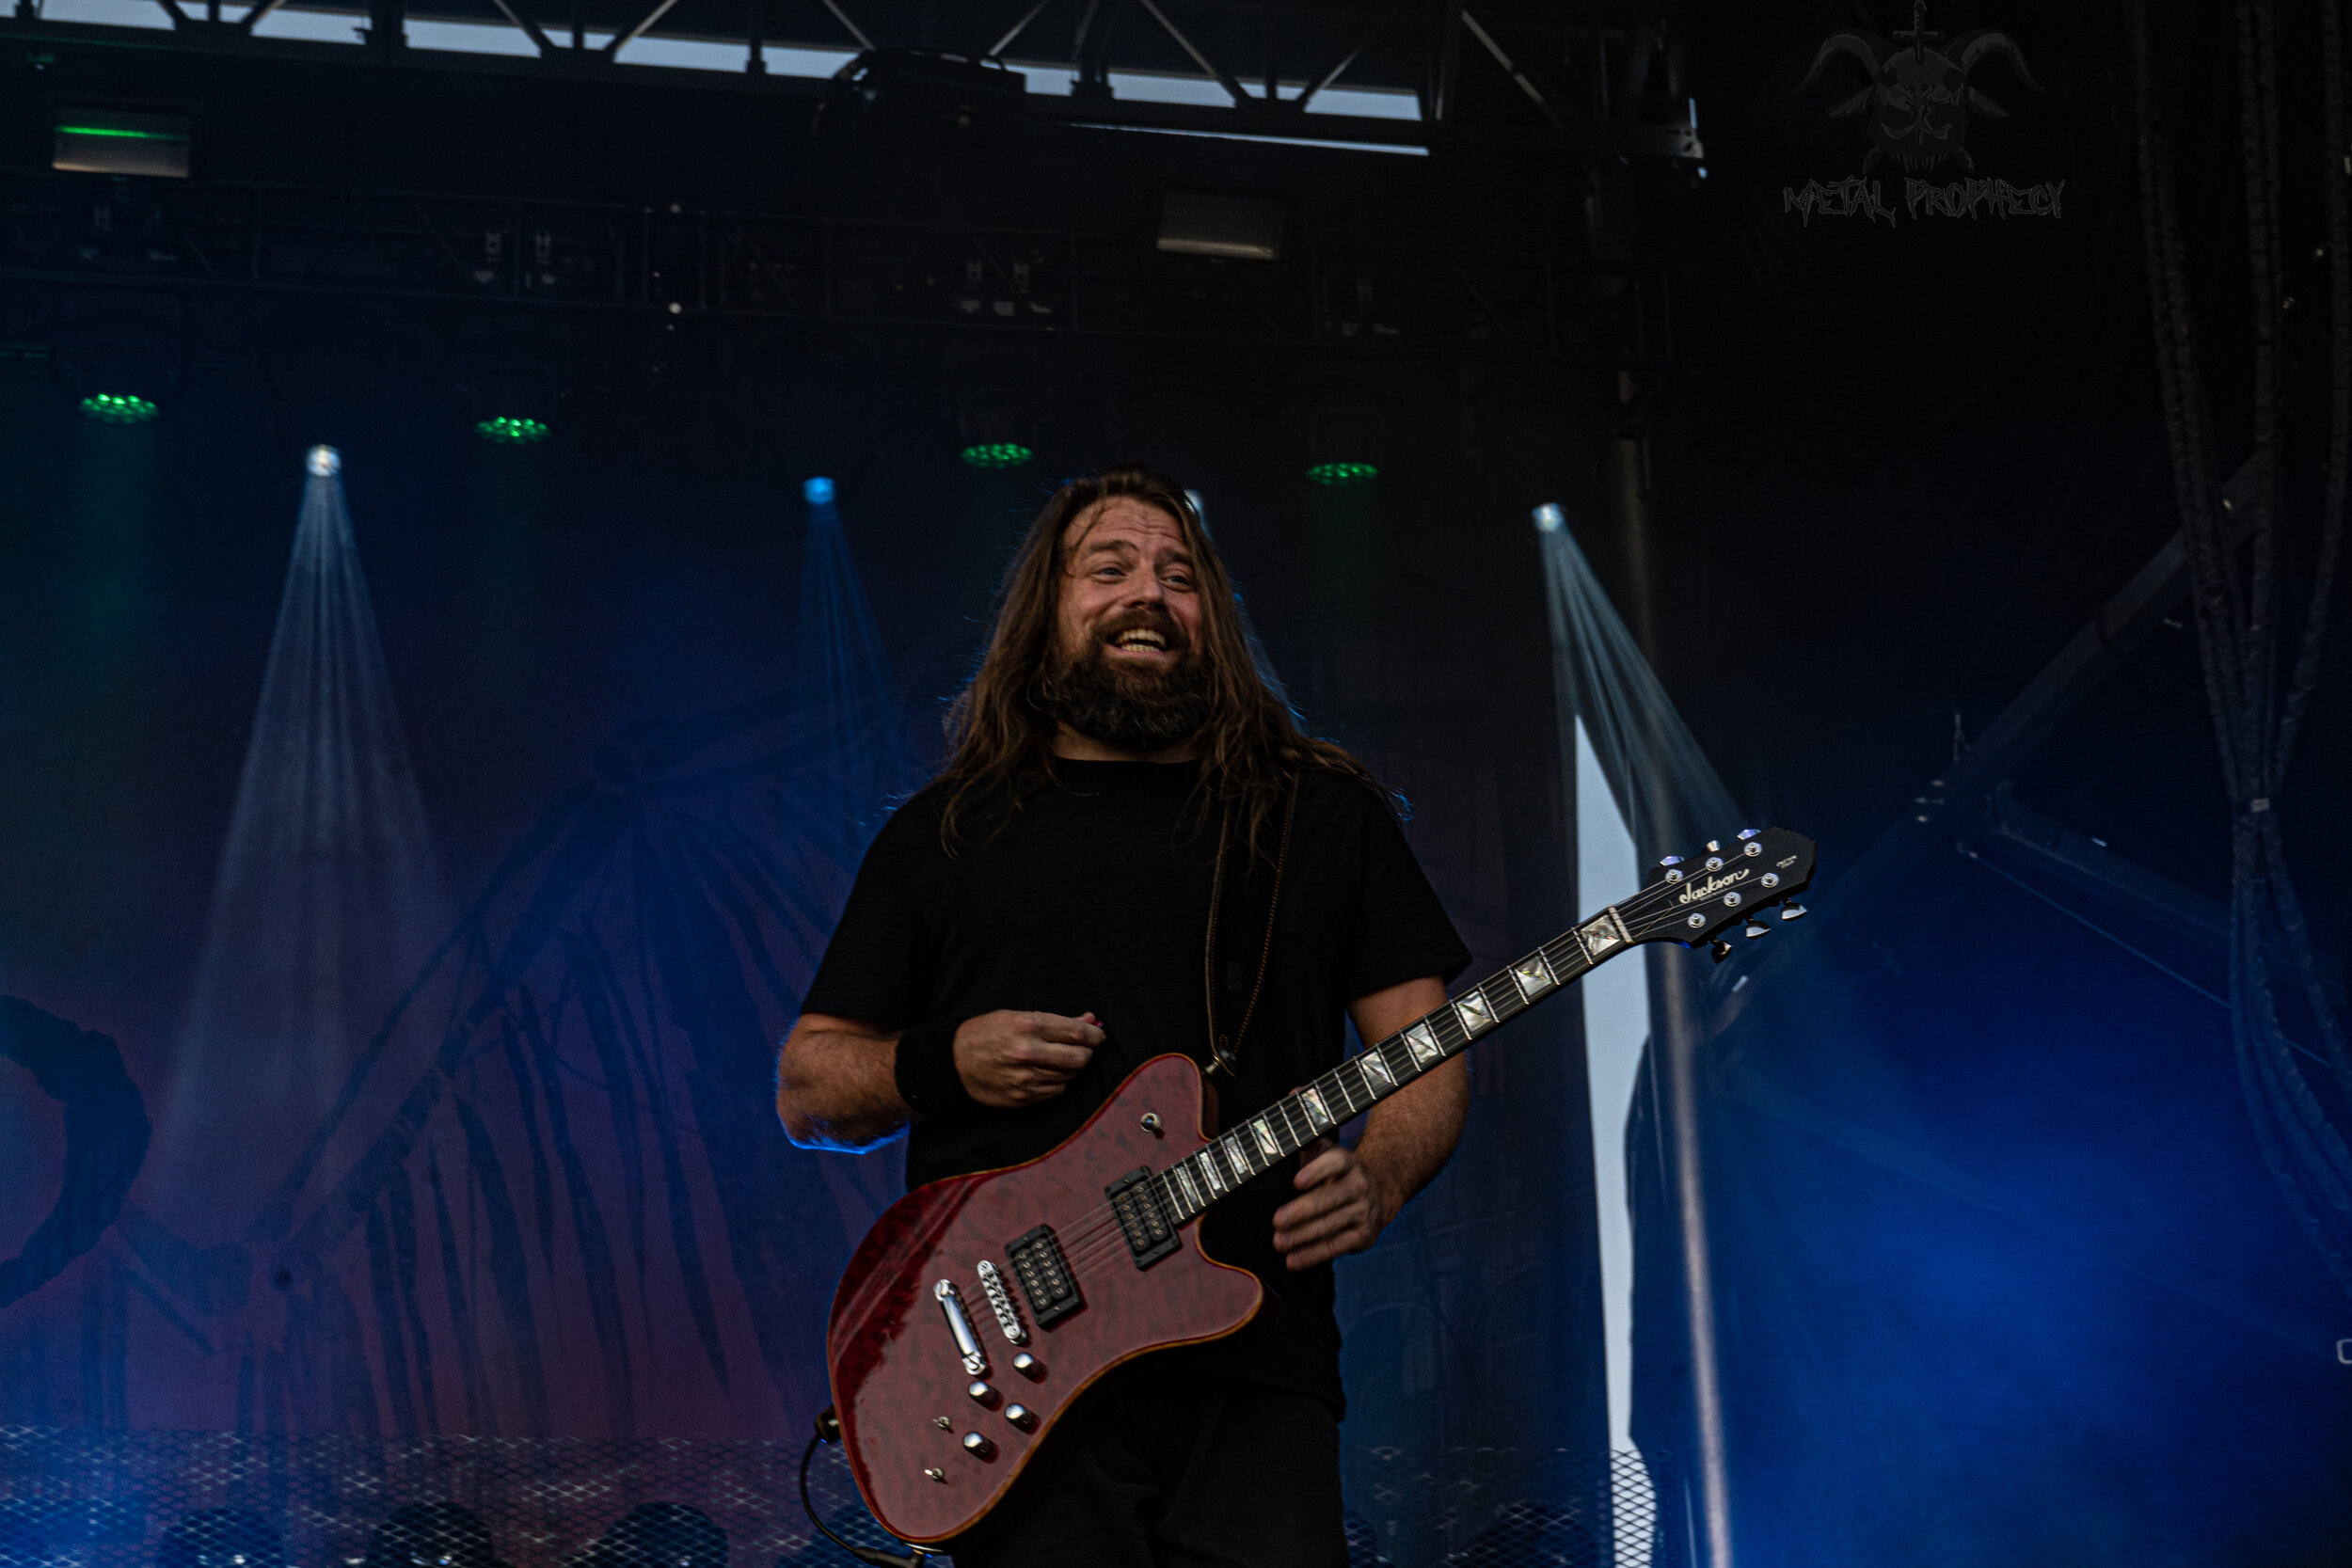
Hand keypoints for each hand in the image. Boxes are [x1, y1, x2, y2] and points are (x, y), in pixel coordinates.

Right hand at [953, 1010, 1104, 1108]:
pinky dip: (1056, 1082)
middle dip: (1086, 1053)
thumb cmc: (988, 1033)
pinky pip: (1055, 1091)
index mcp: (1029, 1026)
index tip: (1099, 1036)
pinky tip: (1044, 1074)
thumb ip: (1056, 1021)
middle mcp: (1029, 1053)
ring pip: (1069, 1076)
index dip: (1095, 1035)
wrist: (954, 1060)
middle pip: (1080, 1058)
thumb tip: (1090, 1020)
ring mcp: (1026, 1078)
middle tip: (1082, 1049)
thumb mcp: (1019, 1016)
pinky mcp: (1022, 1096)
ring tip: (1056, 1060)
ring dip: (1069, 1068)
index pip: (1077, 1033)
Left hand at [1271, 1138, 1394, 1270]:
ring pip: (1330, 1225)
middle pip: (1329, 1198)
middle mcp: (1359, 1185)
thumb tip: (1281, 1141)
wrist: (1376, 1195)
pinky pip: (1335, 1246)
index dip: (1316, 1171)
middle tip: (1276, 1221)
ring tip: (1279, 1242)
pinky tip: (1293, 1260)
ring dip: (1302, 1236)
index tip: (1296, 1182)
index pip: (1334, 1163)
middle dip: (1301, 1212)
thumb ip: (1308, 1148)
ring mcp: (1363, 1211)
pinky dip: (1313, 1255)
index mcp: (1347, 1162)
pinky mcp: (1364, 1235)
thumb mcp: (1326, 1155)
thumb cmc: (1337, 1175)